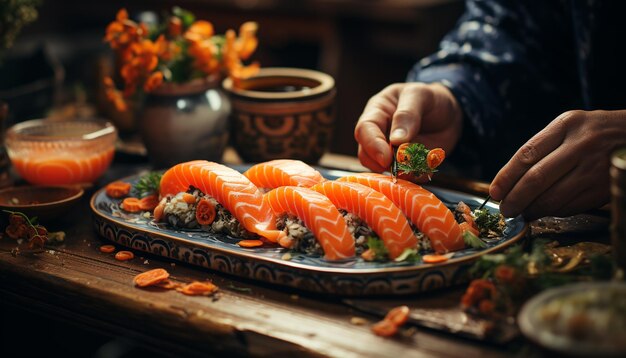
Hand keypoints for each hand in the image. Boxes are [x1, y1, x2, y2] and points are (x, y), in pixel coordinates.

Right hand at [354, 82, 462, 172]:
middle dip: (382, 163)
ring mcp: (390, 151)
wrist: (451, 113)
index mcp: (377, 112)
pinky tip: (426, 167)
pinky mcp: (403, 165)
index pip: (364, 129)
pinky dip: (414, 176)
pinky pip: (403, 177)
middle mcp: (379, 133)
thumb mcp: (421, 95)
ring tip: (417, 165)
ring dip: (398, 172)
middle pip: (366, 153)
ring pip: (381, 169)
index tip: (386, 158)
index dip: (372, 145)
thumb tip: (396, 140)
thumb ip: (408, 114)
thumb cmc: (431, 98)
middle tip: (402, 165)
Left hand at [490, 110, 625, 218]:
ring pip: (552, 198)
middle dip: (515, 199)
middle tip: (506, 210)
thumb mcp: (571, 126)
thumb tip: (510, 181)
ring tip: (521, 213)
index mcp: (567, 125)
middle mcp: (580, 145)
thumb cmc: (596, 133)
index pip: (527, 154)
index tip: (495, 191)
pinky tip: (543, 212)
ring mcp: (594, 168)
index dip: (506, 177)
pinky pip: (570, 206)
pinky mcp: (604, 188)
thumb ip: (543, 147)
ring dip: (532, 210)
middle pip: (536, 179)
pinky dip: (552, 212)